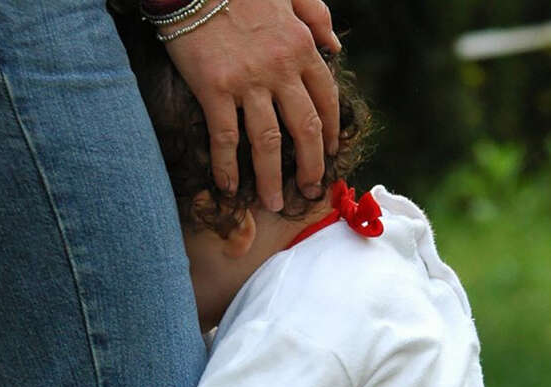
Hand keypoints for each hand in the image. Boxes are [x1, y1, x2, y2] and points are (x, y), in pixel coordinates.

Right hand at [163, 0, 341, 210]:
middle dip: (311, 165)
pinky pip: (225, 137)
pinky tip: (228, 187)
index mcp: (301, 48)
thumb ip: (317, 16)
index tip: (329, 151)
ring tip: (272, 203)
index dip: (330, 131)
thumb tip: (336, 46)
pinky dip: (227, 166)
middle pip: (305, 129)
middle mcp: (280, 70)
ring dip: (272, 177)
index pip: (326, 100)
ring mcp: (248, 82)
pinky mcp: (214, 89)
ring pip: (268, 142)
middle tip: (310, 189)